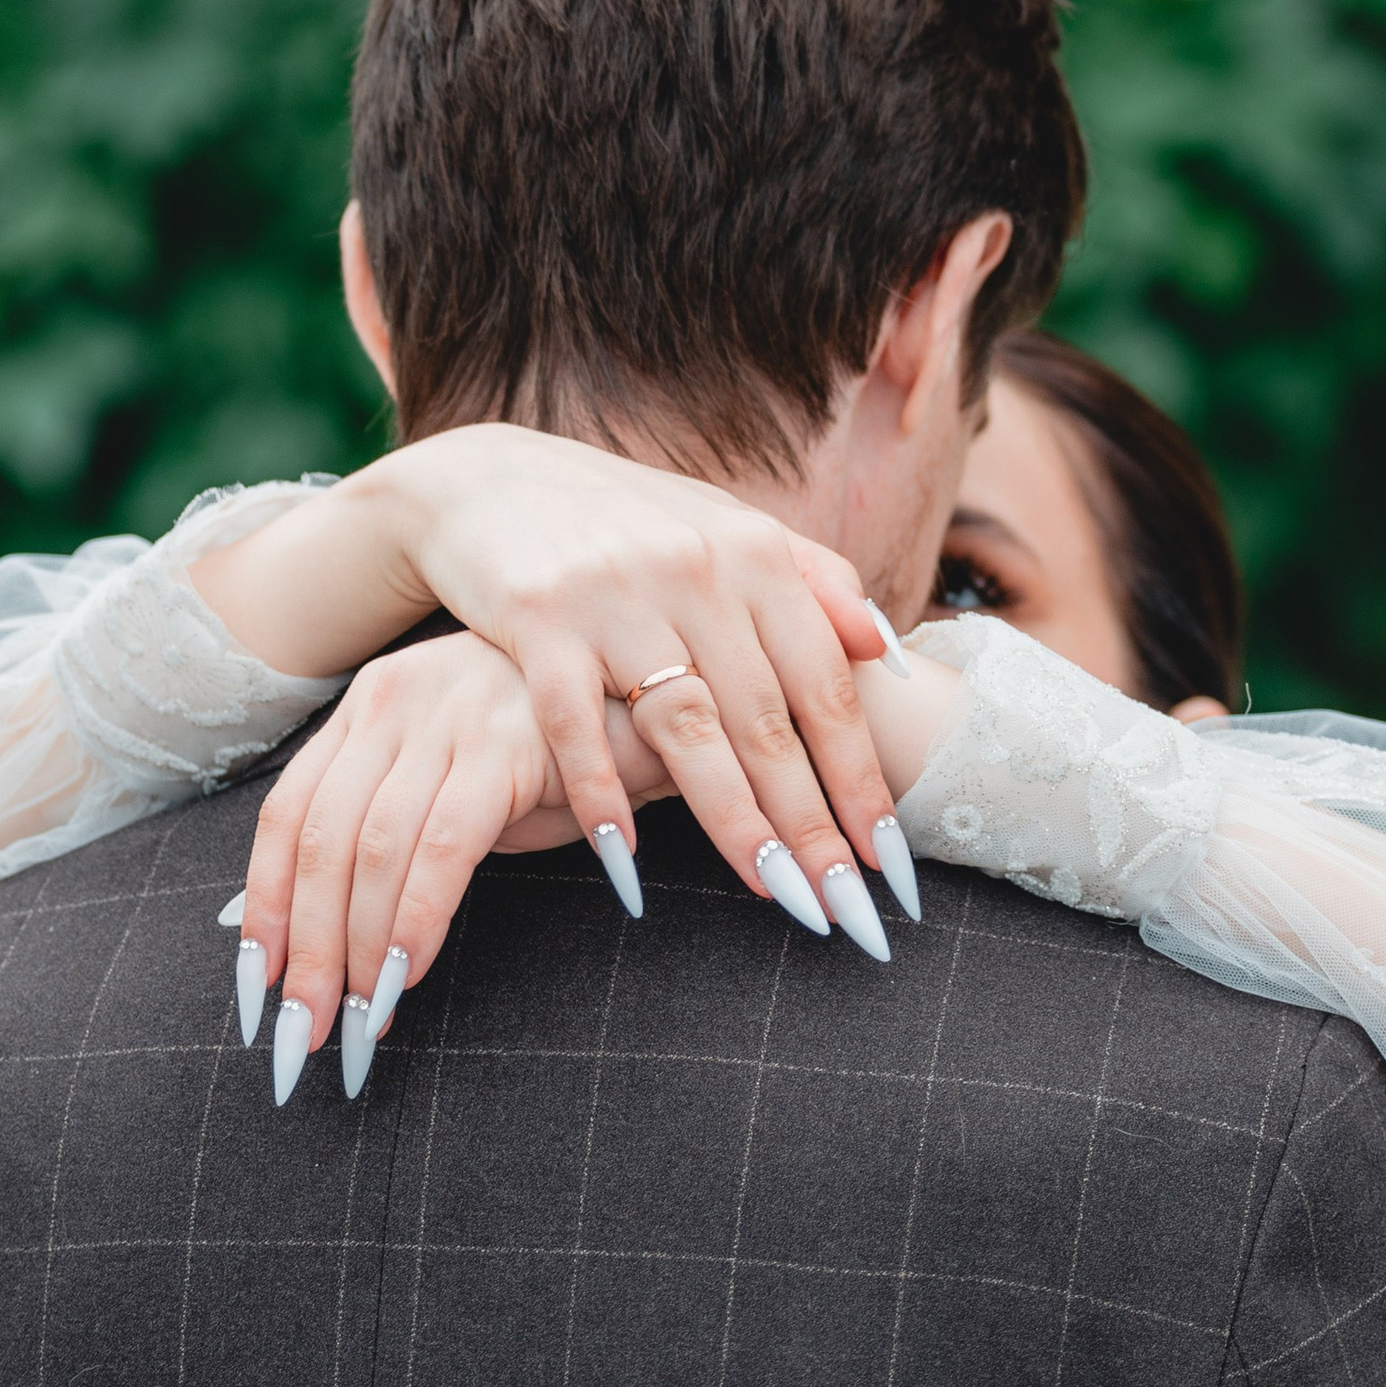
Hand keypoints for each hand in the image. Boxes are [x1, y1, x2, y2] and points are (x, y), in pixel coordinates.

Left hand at [242, 631, 590, 1075]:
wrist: (656, 694)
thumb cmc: (557, 753)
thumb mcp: (454, 780)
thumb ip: (393, 833)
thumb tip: (322, 932)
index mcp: (370, 705)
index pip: (287, 815)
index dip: (264, 908)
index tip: (257, 990)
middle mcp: (396, 698)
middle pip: (321, 842)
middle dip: (305, 952)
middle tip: (302, 1035)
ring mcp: (450, 713)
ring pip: (371, 850)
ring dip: (357, 952)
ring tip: (357, 1024)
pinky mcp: (508, 740)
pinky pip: (442, 847)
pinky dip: (416, 919)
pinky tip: (408, 976)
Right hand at [372, 424, 904, 929]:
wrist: (494, 479)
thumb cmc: (630, 522)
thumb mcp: (725, 531)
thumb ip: (809, 581)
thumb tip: (884, 646)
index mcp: (754, 552)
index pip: (825, 682)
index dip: (860, 774)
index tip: (891, 859)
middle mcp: (696, 568)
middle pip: (766, 718)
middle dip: (811, 822)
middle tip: (847, 907)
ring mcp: (614, 591)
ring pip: (686, 726)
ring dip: (733, 819)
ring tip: (773, 894)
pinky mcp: (537, 615)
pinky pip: (573, 721)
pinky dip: (598, 793)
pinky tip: (627, 862)